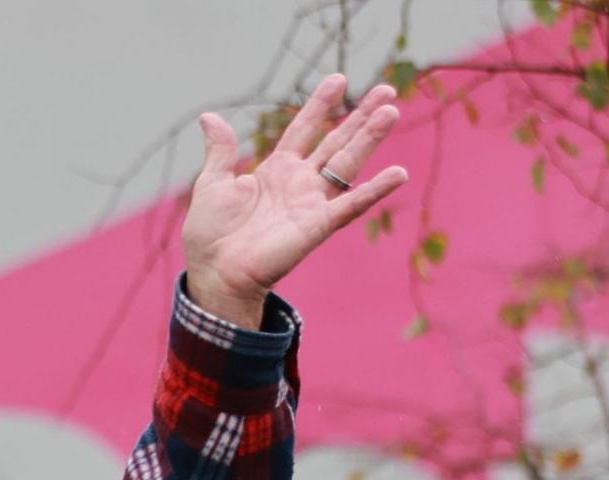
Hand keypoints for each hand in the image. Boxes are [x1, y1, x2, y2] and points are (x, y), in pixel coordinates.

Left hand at [183, 74, 408, 326]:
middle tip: (387, 89)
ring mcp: (312, 203)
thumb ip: (220, 150)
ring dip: (370, 138)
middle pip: (337, 141)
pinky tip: (398, 173)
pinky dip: (375, 191)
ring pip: (348, 164)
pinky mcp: (318, 226)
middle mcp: (300, 183)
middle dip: (361, 116)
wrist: (214, 272)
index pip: (304, 129)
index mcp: (276, 170)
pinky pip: (351, 205)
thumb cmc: (210, 234)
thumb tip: (209, 116)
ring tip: (391, 111)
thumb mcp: (212, 184)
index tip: (339, 78)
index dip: (320, 105)